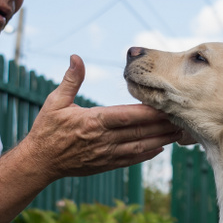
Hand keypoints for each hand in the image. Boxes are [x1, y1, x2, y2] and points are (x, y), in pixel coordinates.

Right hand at [18, 55, 181, 180]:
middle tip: (183, 117)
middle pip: (140, 132)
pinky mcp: (106, 165)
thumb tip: (76, 57)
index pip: (129, 116)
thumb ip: (71, 80)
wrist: (39, 162)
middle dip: (163, 125)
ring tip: (179, 133)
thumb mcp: (55, 102)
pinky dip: (148, 153)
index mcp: (94, 122)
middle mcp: (103, 140)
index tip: (167, 105)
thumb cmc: (47, 130)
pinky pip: (132, 159)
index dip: (150, 112)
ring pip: (140, 147)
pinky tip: (161, 147)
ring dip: (162, 140)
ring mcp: (106, 155)